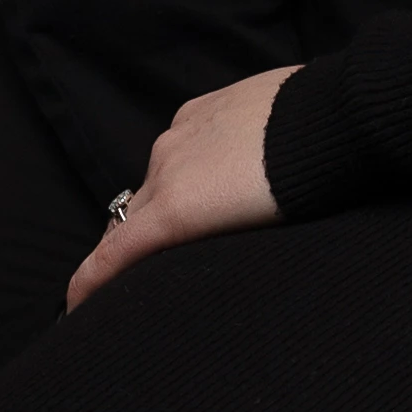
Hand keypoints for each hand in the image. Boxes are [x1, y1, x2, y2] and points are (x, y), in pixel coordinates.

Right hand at [64, 68, 290, 307]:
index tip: (74, 306)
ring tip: (199, 219)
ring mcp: (182, 133)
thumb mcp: (255, 241)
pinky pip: (181, 144)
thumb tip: (193, 256)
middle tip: (142, 273)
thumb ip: (208, 249)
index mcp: (175, 209)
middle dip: (129, 245)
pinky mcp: (203, 105)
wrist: (337, 122)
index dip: (89, 282)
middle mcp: (165, 168)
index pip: (113, 253)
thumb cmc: (305, 193)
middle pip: (130, 217)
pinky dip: (188, 164)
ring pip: (158, 179)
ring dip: (167, 201)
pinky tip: (220, 170)